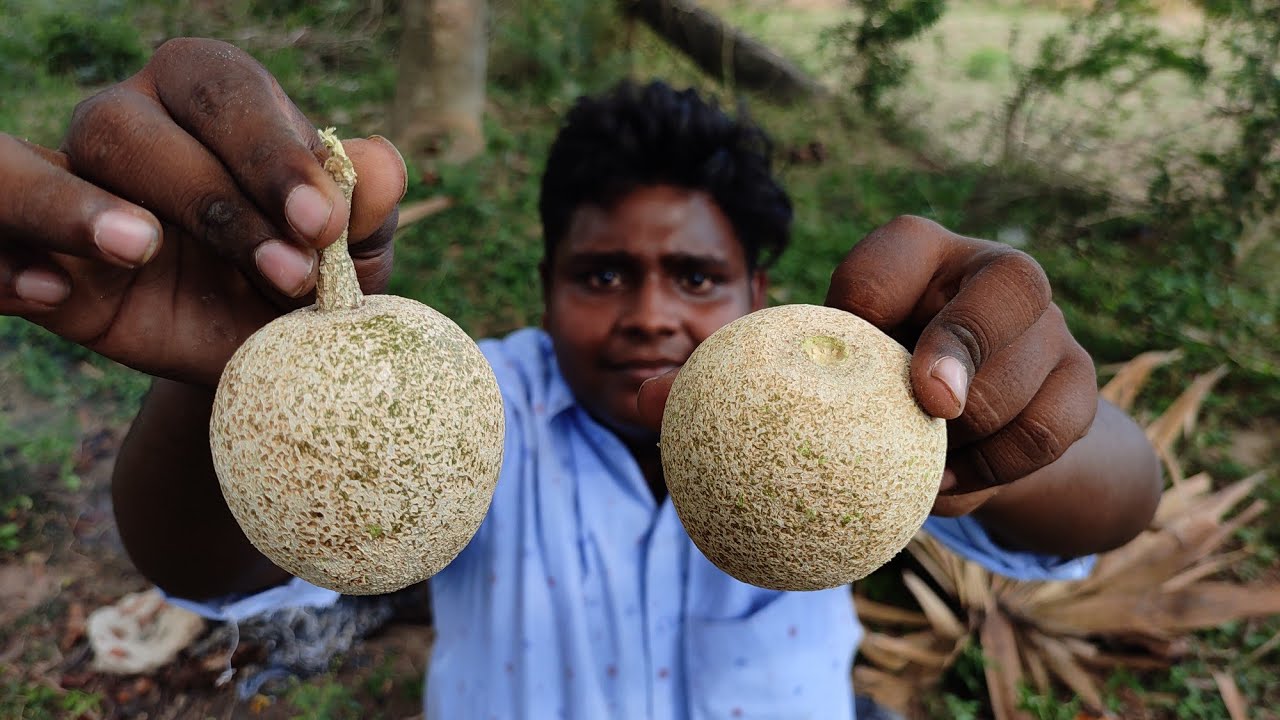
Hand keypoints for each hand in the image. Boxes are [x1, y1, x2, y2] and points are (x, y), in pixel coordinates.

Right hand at [1, 38, 407, 386]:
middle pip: (133, 128)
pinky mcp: (39, 260)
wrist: (265, 354)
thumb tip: (379, 165)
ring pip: (37, 166)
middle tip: (289, 274)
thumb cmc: (312, 279)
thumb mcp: (354, 251)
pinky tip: (53, 292)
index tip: (323, 226)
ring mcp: (73, 188)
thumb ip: (365, 207)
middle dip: (215, 201)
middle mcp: (132, 125)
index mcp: (211, 99)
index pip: (226, 93)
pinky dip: (7, 263)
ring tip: (139, 247)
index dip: (272, 153)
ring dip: (76, 205)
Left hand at [638, 216, 1096, 515]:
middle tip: (930, 404)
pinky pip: (1058, 428)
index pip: (900, 247)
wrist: (961, 431)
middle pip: (1007, 287)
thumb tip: (641, 393)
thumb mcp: (803, 377)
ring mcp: (1051, 326)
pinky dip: (1009, 467)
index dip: (877, 287)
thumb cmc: (858, 389)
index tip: (852, 334)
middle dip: (968, 344)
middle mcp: (991, 274)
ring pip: (1042, 365)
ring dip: (985, 429)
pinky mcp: (1081, 383)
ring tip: (931, 468)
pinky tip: (957, 486)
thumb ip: (728, 379)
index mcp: (916, 253)